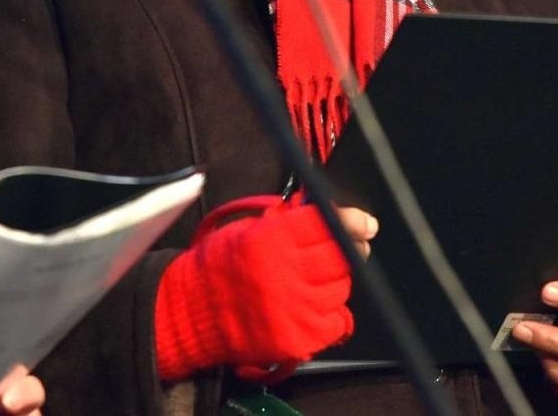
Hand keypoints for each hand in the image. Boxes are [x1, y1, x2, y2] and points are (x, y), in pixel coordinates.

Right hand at [153, 198, 374, 380]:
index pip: (327, 223)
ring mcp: (294, 308)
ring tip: (312, 282)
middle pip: (342, 258)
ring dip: (334, 283)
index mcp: (272, 239)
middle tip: (347, 250)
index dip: (352, 222)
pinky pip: (335, 323)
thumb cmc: (219, 267)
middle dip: (349, 251)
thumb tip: (331, 219)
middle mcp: (286, 272)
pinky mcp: (298, 338)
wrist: (191, 313)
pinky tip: (311, 308)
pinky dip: (330, 315)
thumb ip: (290, 224)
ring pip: (341, 290)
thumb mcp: (250, 229)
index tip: (365, 223)